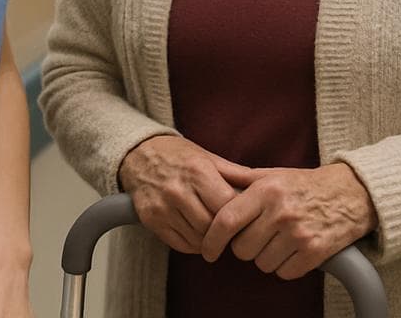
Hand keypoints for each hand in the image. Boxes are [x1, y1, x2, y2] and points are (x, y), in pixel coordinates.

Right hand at [118, 136, 250, 254]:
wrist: (138, 155)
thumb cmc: (177, 155)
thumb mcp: (207, 156)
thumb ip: (235, 173)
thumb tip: (262, 185)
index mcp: (197, 172)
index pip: (226, 206)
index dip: (239, 215)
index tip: (245, 217)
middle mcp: (178, 190)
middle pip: (212, 226)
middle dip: (225, 230)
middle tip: (232, 229)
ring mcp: (163, 207)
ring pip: (197, 239)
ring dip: (210, 240)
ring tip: (215, 231)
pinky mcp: (151, 220)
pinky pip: (180, 244)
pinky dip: (194, 244)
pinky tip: (198, 234)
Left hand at [201, 163, 377, 280]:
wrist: (352, 193)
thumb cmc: (306, 184)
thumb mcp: (274, 174)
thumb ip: (242, 180)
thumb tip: (212, 181)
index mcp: (267, 190)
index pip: (227, 220)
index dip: (212, 240)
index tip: (208, 250)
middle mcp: (281, 211)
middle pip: (242, 249)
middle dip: (246, 247)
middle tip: (259, 236)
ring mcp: (298, 232)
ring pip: (262, 263)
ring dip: (267, 257)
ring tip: (280, 240)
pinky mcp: (315, 251)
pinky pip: (284, 273)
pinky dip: (286, 267)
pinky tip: (294, 250)